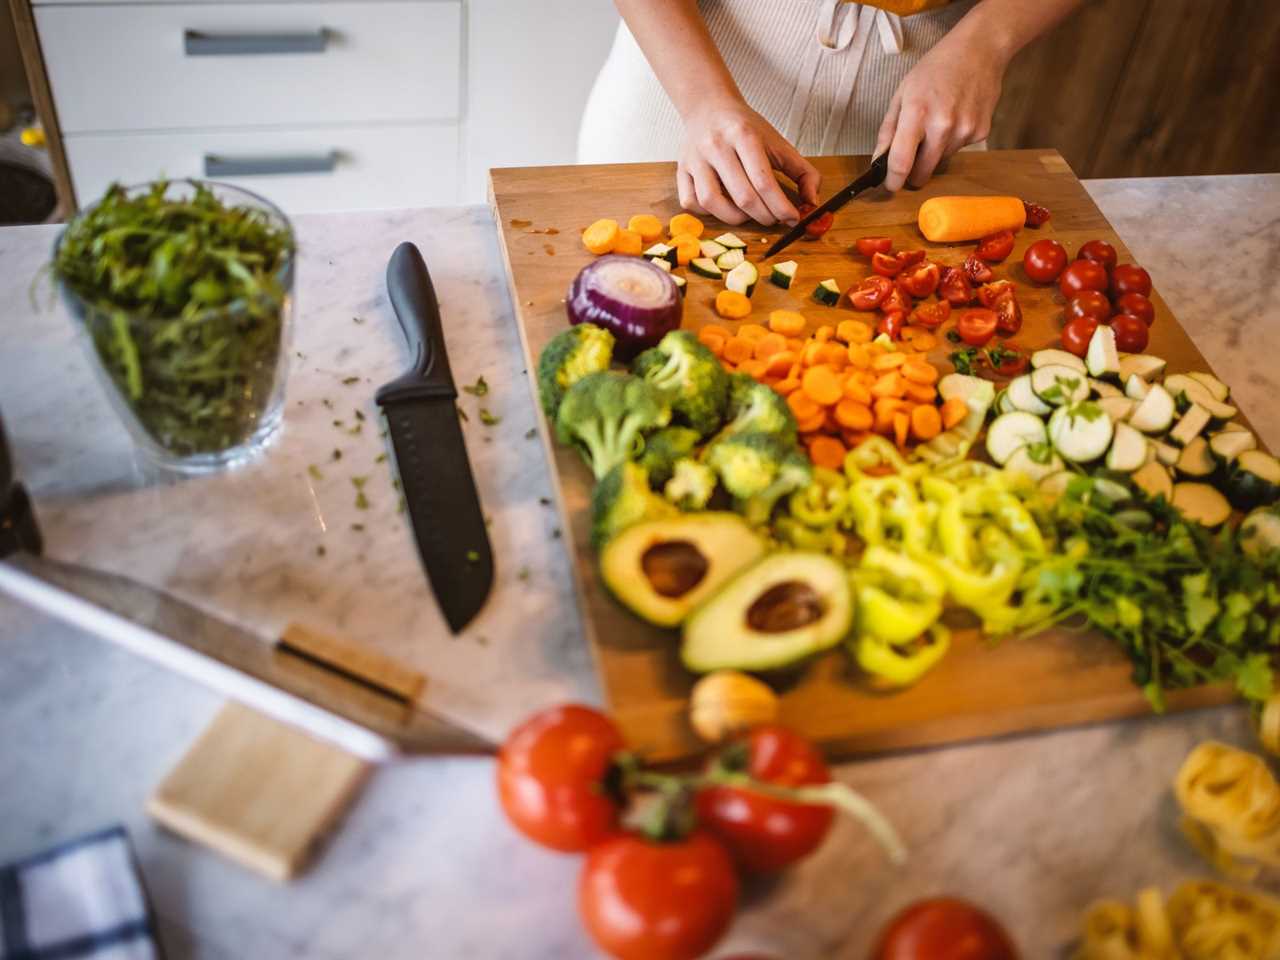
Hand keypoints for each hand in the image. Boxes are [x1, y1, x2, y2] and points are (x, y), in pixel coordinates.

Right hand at [678, 97, 820, 225]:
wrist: (708, 106)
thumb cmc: (745, 128)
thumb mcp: (778, 142)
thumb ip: (802, 172)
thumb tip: (812, 203)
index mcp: (744, 135)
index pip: (764, 181)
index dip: (781, 207)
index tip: (792, 218)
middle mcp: (716, 146)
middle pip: (742, 196)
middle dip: (764, 216)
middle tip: (774, 218)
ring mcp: (695, 159)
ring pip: (712, 203)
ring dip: (736, 219)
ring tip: (749, 215)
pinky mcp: (681, 170)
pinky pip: (691, 201)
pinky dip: (708, 212)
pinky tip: (723, 207)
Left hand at [874, 29, 1006, 191]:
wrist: (980, 50)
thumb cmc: (937, 67)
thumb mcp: (903, 92)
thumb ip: (889, 129)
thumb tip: (879, 161)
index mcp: (918, 112)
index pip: (901, 161)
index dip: (893, 180)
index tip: (890, 186)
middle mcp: (943, 125)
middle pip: (922, 171)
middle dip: (913, 171)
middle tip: (912, 156)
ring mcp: (965, 130)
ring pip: (941, 160)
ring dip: (935, 151)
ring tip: (939, 120)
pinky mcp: (981, 132)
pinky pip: (959, 149)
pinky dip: (953, 140)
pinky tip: (956, 116)